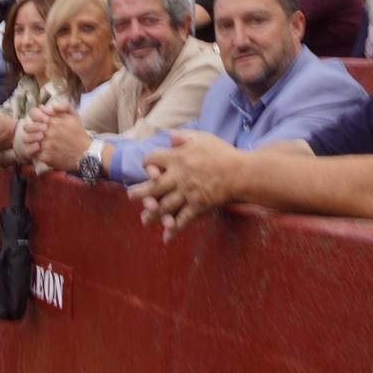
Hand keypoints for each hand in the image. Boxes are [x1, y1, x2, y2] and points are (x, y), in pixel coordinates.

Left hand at [32, 107, 91, 173]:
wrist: (86, 154)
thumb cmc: (79, 134)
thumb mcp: (75, 116)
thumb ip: (63, 107)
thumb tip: (45, 107)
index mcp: (54, 120)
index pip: (33, 113)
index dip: (34, 116)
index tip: (40, 121)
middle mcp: (48, 132)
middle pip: (27, 127)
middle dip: (31, 129)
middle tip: (38, 133)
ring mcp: (46, 145)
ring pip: (26, 140)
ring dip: (30, 140)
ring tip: (37, 142)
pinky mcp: (45, 157)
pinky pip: (31, 152)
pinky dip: (34, 151)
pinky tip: (40, 151)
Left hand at [129, 132, 245, 240]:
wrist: (242, 173)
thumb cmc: (223, 153)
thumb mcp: (204, 138)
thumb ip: (184, 137)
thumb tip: (168, 135)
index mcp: (178, 158)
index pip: (152, 159)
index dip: (148, 163)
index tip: (148, 167)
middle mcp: (178, 176)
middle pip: (152, 186)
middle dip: (140, 193)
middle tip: (130, 196)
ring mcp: (187, 193)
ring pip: (164, 206)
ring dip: (152, 214)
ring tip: (144, 220)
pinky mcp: (198, 206)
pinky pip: (183, 220)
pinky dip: (174, 229)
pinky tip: (166, 237)